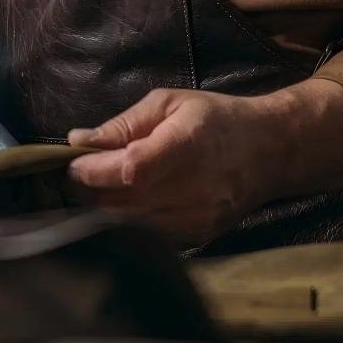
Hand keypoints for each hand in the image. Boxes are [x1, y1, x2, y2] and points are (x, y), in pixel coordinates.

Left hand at [67, 89, 285, 245]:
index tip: (72, 163)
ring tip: (99, 188)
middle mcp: (191, 189)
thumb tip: (77, 140)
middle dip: (87, 191)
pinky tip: (126, 204)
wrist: (271, 151)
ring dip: (102, 209)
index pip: (126, 170)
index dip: (90, 171)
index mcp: (184, 146)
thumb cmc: (215, 119)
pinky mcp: (196, 238)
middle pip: (118, 203)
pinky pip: (145, 237)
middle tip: (78, 175)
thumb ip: (122, 124)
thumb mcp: (169, 104)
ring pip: (126, 225)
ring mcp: (195, 219)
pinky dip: (126, 223)